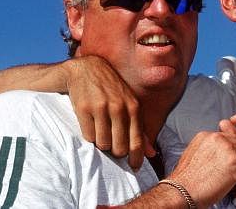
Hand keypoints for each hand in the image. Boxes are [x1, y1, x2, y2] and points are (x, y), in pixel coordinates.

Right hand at [61, 55, 153, 169]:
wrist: (87, 69)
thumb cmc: (112, 89)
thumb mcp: (130, 103)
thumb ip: (139, 129)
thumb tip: (151, 153)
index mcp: (133, 107)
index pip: (137, 141)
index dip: (135, 158)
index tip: (134, 167)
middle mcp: (119, 107)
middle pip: (119, 147)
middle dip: (115, 151)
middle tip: (112, 144)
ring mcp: (101, 108)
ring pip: (102, 144)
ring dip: (101, 143)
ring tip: (100, 131)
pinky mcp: (84, 109)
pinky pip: (88, 136)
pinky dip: (90, 136)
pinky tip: (91, 124)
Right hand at [167, 122, 235, 207]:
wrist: (180, 192)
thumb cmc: (186, 181)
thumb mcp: (195, 157)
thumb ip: (209, 151)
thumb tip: (224, 158)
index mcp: (207, 135)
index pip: (230, 139)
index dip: (235, 155)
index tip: (233, 168)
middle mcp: (218, 137)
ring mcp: (228, 148)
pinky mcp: (235, 162)